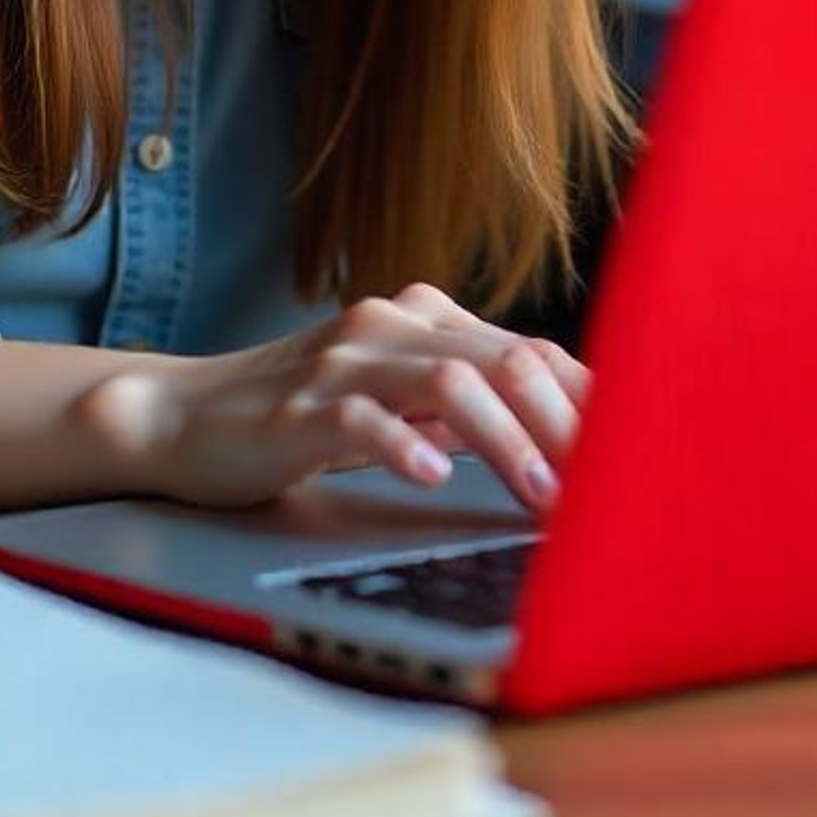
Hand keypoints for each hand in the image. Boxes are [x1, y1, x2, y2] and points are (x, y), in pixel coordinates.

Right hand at [86, 283, 590, 515]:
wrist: (185, 418)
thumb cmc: (301, 417)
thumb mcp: (396, 403)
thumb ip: (467, 408)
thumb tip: (564, 445)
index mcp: (424, 319)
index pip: (531, 350)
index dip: (586, 405)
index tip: (631, 460)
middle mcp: (391, 324)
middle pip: (506, 359)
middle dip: (565, 426)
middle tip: (601, 490)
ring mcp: (343, 360)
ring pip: (448, 382)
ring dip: (506, 442)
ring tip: (539, 497)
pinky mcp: (298, 407)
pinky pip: (362, 419)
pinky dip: (404, 446)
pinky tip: (431, 479)